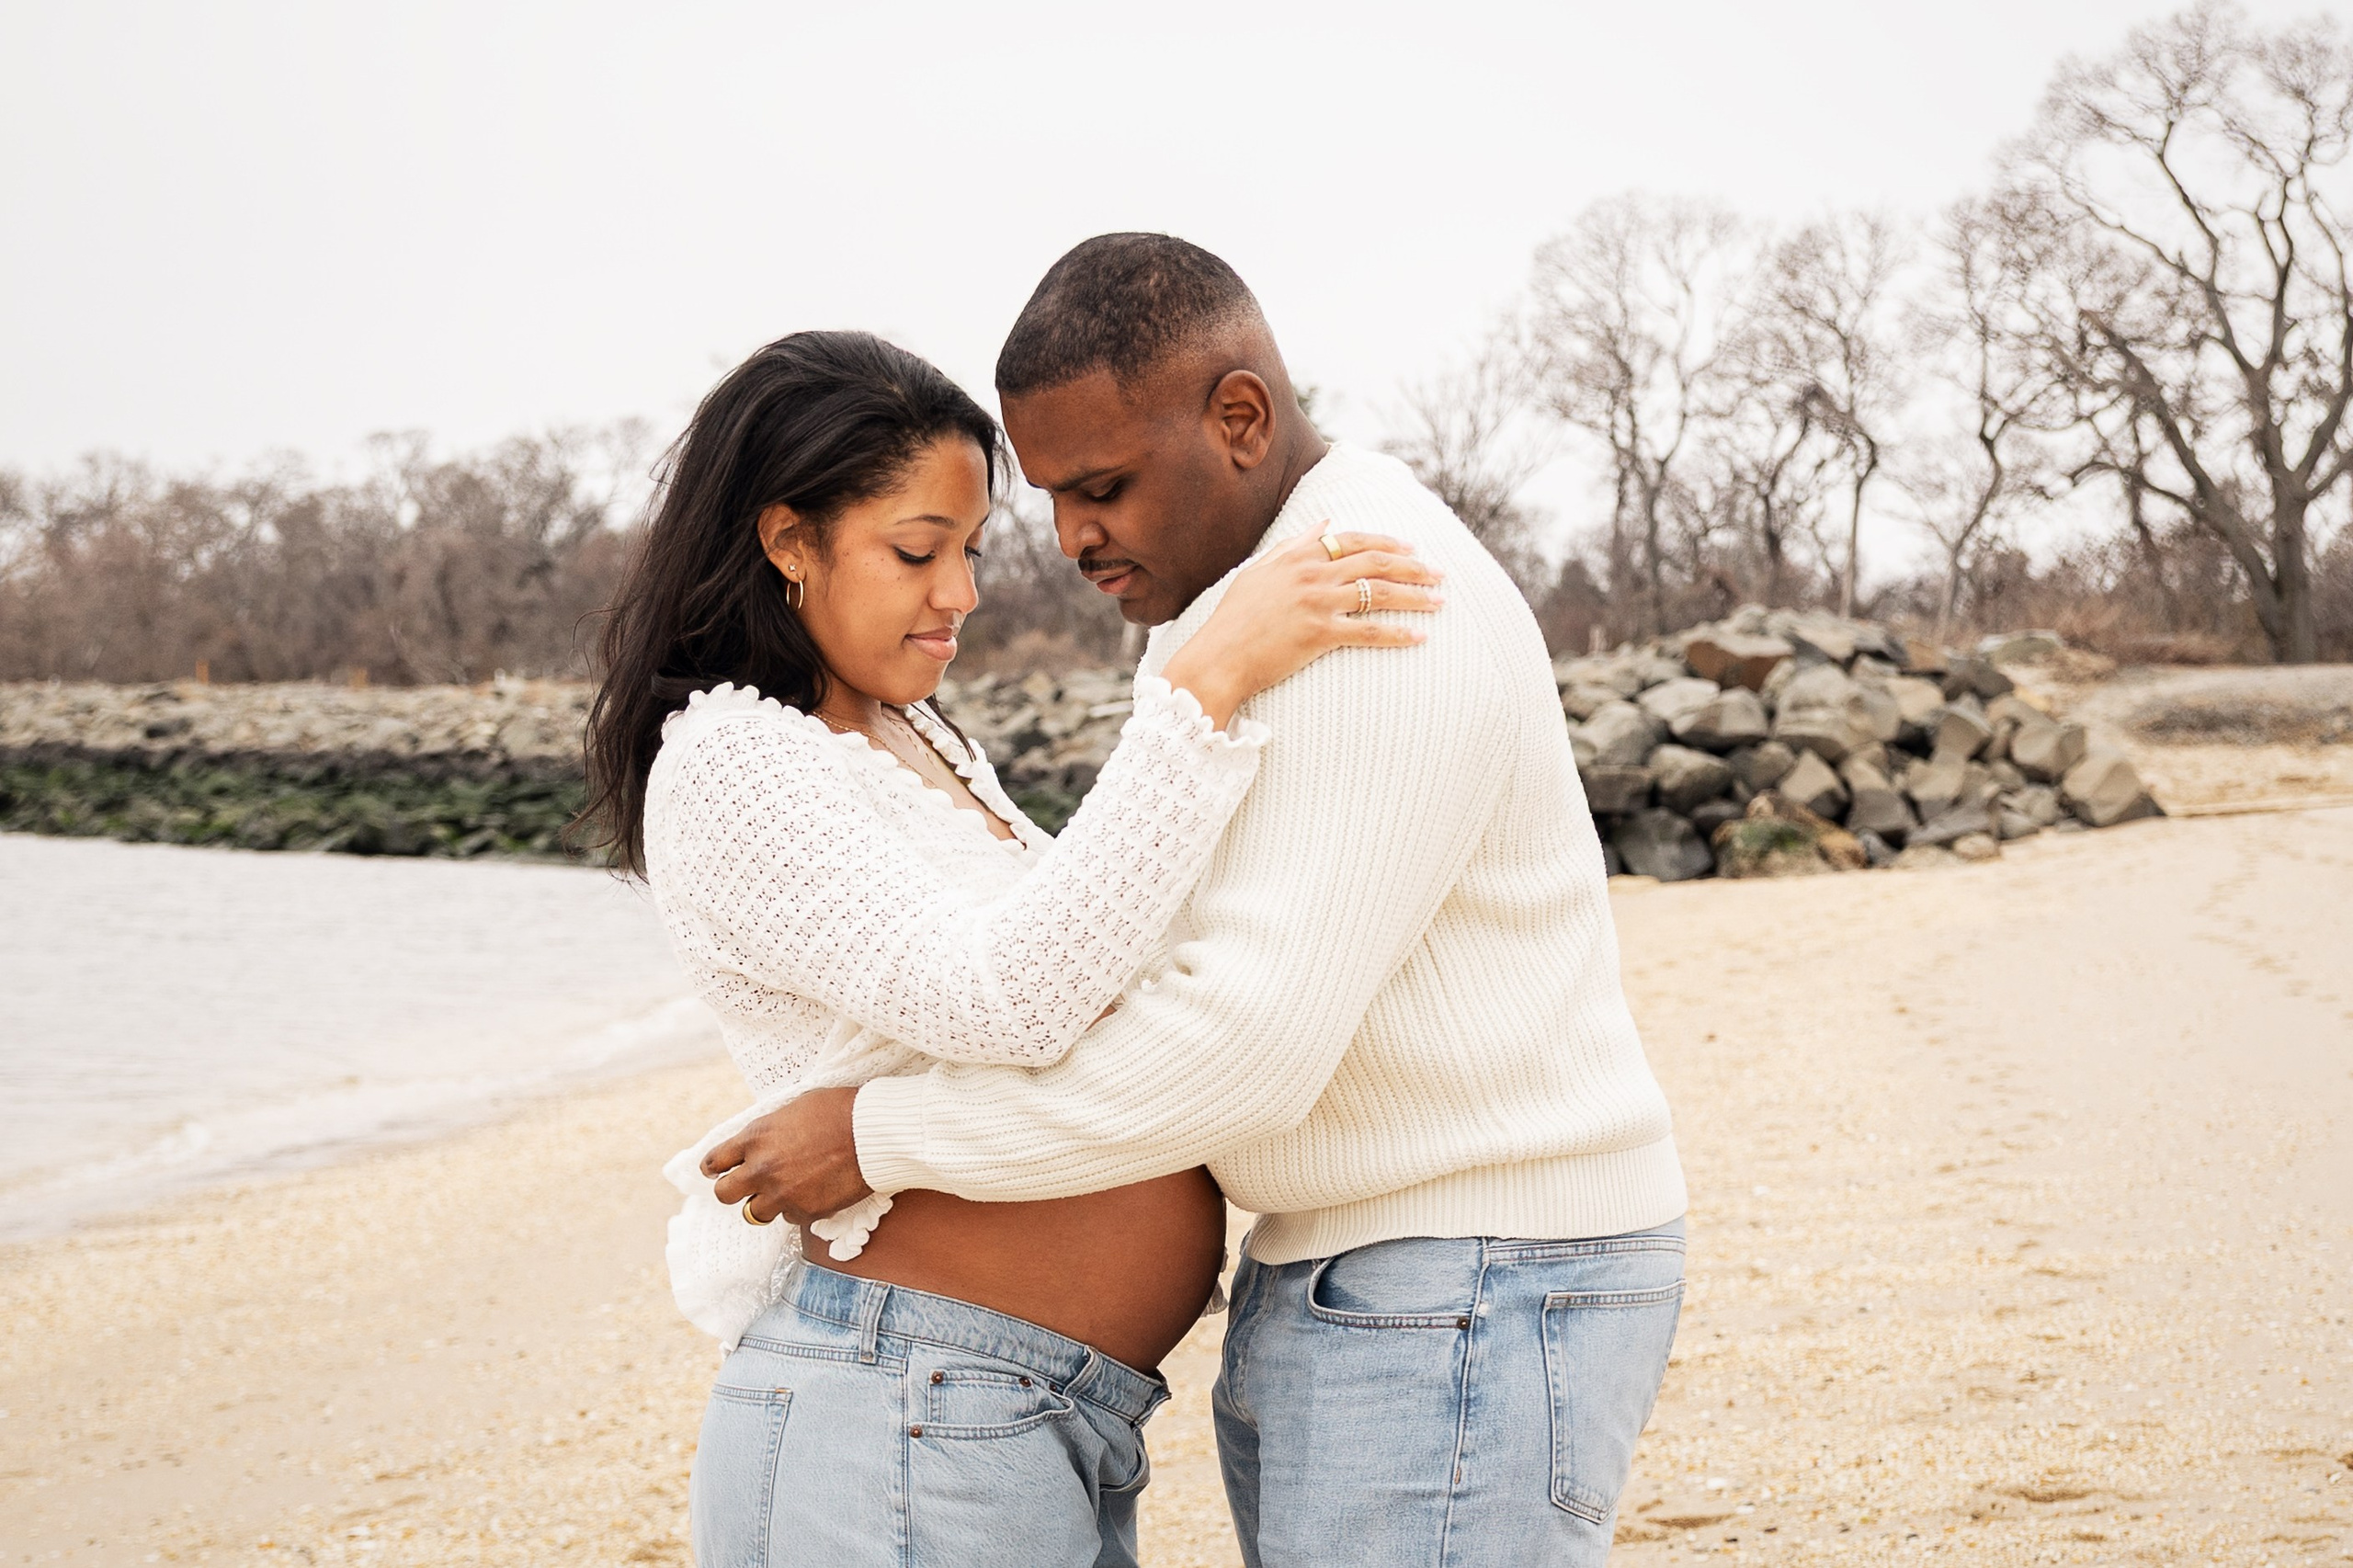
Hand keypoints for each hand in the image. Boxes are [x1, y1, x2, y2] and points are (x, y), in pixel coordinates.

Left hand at [701, 1087, 870, 1225]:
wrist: (873, 1133)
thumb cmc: (839, 1110)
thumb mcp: (794, 1107)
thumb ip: (770, 1129)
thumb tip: (761, 1140)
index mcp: (755, 1137)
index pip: (714, 1160)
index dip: (713, 1167)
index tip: (716, 1170)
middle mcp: (761, 1169)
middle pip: (724, 1194)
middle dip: (732, 1190)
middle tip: (745, 1186)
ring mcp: (782, 1194)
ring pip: (754, 1213)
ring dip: (765, 1203)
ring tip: (783, 1191)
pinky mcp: (805, 1211)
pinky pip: (789, 1218)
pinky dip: (796, 1208)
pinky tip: (812, 1192)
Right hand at [1161, 529, 1442, 728]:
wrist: (1218, 657)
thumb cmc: (1233, 618)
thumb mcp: (1259, 570)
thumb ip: (1294, 544)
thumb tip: (1325, 522)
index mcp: (1298, 555)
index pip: (1354, 540)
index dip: (1388, 542)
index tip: (1413, 548)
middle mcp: (1312, 573)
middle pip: (1376, 562)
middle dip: (1413, 566)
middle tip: (1439, 573)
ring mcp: (1317, 602)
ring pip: (1379, 592)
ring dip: (1415, 596)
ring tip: (1440, 601)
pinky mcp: (1321, 633)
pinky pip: (1370, 631)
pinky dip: (1399, 634)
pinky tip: (1420, 637)